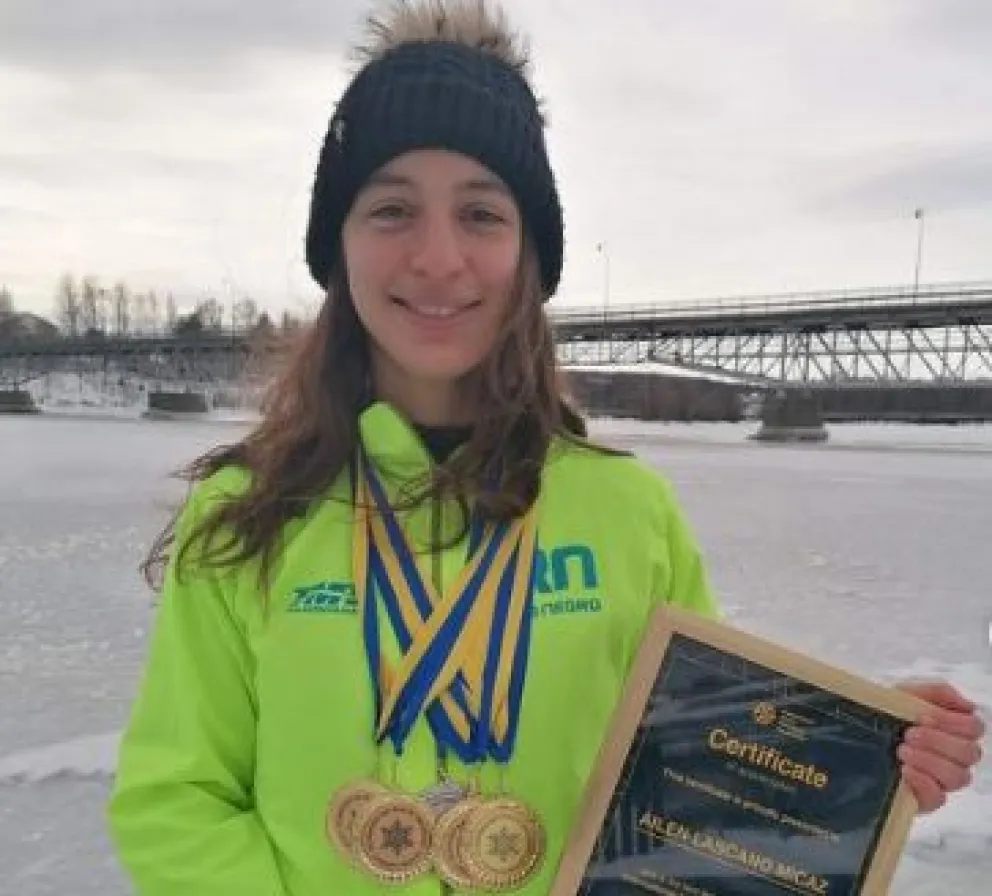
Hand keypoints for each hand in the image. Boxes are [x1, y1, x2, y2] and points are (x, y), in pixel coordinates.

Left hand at [895, 680, 985, 813]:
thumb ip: (938, 692)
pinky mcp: (925, 799)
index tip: (923, 717)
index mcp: (952, 729)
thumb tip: (968, 705)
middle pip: (969, 753)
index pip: (974, 728)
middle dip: (938, 741)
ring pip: (958, 777)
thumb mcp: (905, 694)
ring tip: (901, 751)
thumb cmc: (884, 714)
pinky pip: (938, 798)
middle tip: (909, 735)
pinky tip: (904, 770)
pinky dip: (923, 782)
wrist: (848, 736)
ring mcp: (940, 779)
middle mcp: (952, 756)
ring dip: (929, 761)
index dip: (953, 723)